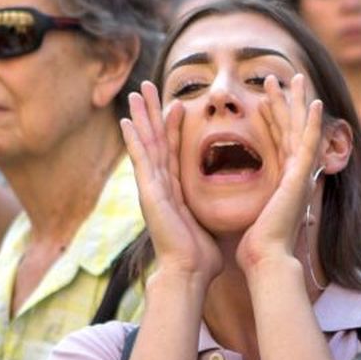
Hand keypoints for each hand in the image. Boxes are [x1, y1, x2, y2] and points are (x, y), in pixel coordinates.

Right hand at [120, 81, 220, 285]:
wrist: (190, 272)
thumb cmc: (202, 255)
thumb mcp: (211, 221)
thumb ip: (214, 208)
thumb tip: (234, 206)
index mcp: (175, 191)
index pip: (174, 150)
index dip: (173, 126)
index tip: (176, 103)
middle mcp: (160, 186)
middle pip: (156, 141)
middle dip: (151, 113)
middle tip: (146, 87)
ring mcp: (152, 189)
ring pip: (146, 144)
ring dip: (141, 117)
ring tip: (137, 92)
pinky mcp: (149, 194)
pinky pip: (141, 161)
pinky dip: (133, 141)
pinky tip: (126, 122)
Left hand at [236, 73, 323, 275]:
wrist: (265, 258)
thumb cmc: (255, 244)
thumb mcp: (252, 213)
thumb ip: (253, 200)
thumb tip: (245, 202)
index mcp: (283, 180)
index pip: (278, 141)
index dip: (273, 118)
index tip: (264, 99)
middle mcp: (295, 175)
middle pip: (291, 129)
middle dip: (286, 103)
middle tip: (278, 78)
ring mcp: (300, 175)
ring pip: (299, 129)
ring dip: (296, 103)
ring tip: (291, 78)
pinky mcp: (300, 177)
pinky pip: (308, 143)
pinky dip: (312, 123)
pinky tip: (314, 102)